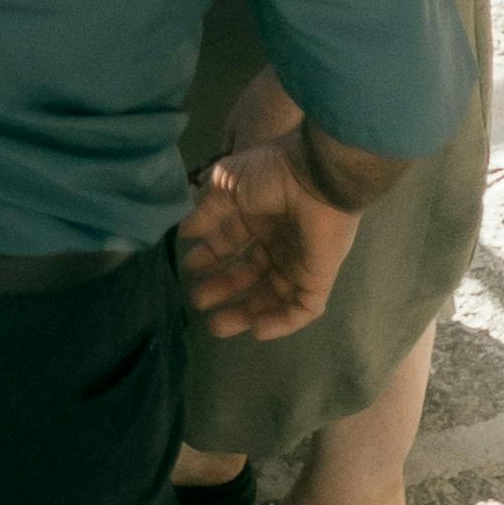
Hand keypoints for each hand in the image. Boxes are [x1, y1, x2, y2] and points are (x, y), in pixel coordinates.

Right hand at [182, 136, 362, 341]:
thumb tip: (186, 232)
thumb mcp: (228, 184)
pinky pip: (302, 309)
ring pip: (271, 297)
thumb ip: (207, 210)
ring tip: (216, 325)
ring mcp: (299, 263)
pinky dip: (281, 323)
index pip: (230, 245)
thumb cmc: (271, 174)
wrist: (316, 177)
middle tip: (198, 301)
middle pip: (247, 275)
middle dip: (222, 289)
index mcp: (258, 218)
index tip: (189, 268)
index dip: (209, 258)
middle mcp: (277, 243)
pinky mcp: (317, 279)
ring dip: (244, 313)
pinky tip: (256, 330)